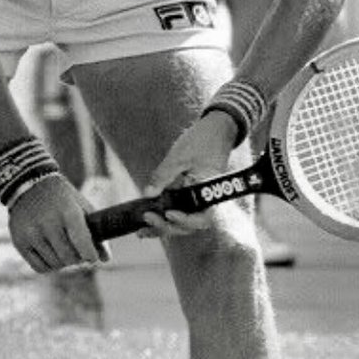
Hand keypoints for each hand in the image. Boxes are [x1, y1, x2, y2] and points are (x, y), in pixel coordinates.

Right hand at [7, 173, 109, 272]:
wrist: (28, 184)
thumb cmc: (61, 198)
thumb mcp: (81, 207)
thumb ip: (95, 232)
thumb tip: (106, 259)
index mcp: (68, 212)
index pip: (82, 243)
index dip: (90, 255)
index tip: (92, 257)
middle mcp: (48, 223)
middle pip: (69, 257)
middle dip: (78, 259)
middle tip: (78, 252)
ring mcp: (31, 233)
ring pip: (55, 264)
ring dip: (63, 262)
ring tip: (64, 250)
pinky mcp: (19, 242)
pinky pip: (39, 267)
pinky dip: (49, 266)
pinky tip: (52, 254)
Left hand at [138, 112, 240, 237]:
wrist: (216, 128)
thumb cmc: (203, 140)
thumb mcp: (179, 156)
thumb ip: (163, 176)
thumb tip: (148, 194)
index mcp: (209, 191)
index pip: (202, 218)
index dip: (185, 221)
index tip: (168, 214)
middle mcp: (207, 200)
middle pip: (190, 225)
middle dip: (168, 226)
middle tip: (147, 218)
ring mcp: (199, 199)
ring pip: (184, 222)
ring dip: (164, 227)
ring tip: (142, 230)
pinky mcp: (192, 196)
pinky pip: (181, 212)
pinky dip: (166, 218)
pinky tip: (149, 221)